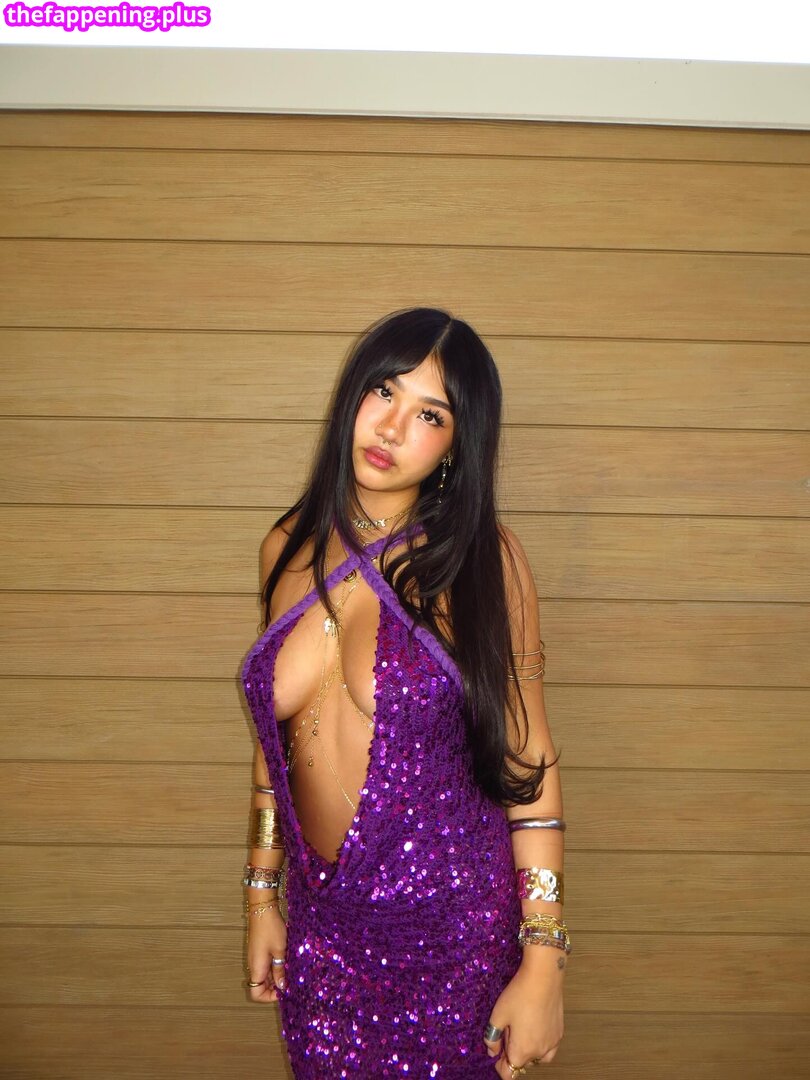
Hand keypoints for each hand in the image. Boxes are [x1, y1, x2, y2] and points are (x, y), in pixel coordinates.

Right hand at [245, 904, 287, 1003]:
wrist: (263, 908)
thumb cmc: (271, 928)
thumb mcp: (279, 951)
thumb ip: (280, 970)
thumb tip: (281, 986)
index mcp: (257, 969)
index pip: (256, 994)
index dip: (269, 997)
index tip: (284, 990)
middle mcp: (254, 965)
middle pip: (261, 986)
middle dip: (276, 986)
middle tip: (290, 980)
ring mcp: (256, 957)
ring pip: (265, 975)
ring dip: (277, 975)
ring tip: (290, 968)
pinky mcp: (259, 950)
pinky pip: (266, 964)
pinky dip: (276, 965)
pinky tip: (286, 958)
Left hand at [483, 949, 564, 1074]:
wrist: (543, 977)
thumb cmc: (519, 994)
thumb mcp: (498, 1014)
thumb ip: (492, 1037)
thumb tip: (492, 1051)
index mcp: (522, 1051)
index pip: (509, 1073)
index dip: (499, 1065)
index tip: (496, 1049)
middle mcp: (539, 1052)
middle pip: (522, 1063)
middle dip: (512, 1053)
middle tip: (508, 1030)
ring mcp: (552, 1044)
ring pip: (536, 1058)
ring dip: (527, 1050)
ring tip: (521, 1029)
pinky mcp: (559, 1033)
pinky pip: (549, 1049)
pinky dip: (541, 1046)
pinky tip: (535, 1029)